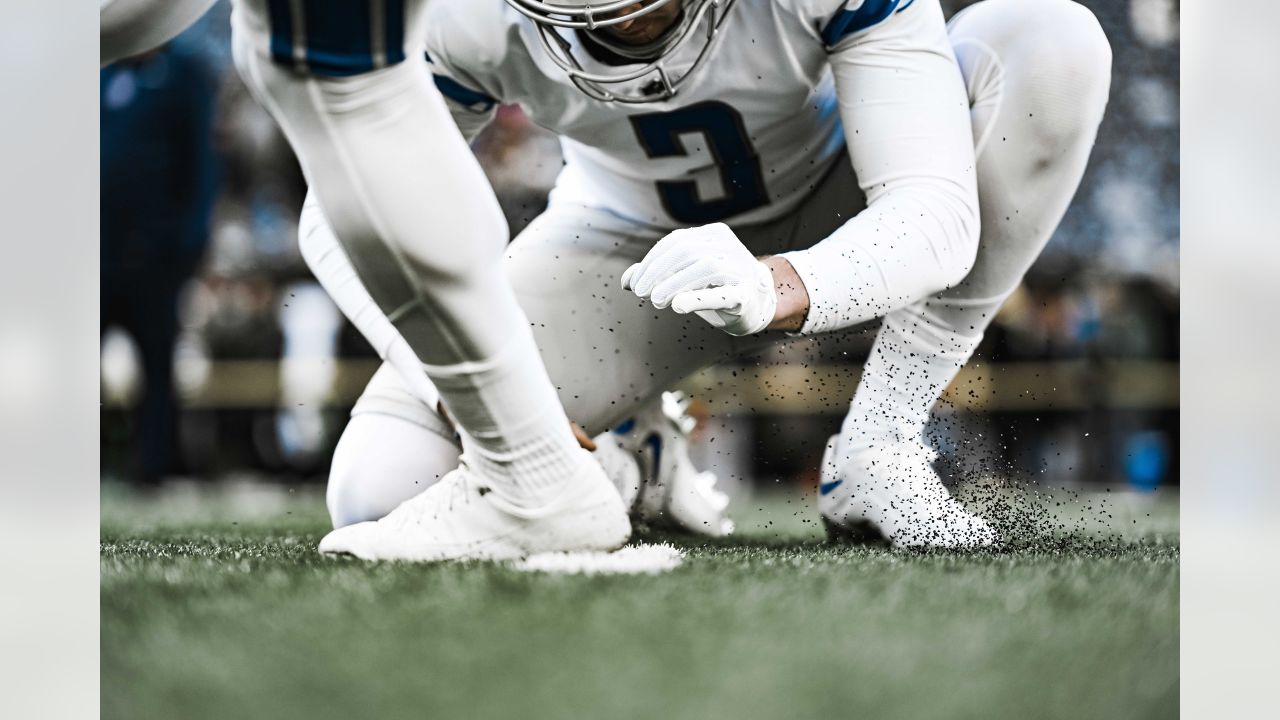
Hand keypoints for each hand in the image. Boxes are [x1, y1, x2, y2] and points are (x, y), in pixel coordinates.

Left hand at [621, 223, 776, 335]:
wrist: (757, 303)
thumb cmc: (715, 286)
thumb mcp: (686, 275)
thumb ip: (657, 274)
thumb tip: (626, 281)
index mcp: (714, 234)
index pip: (675, 241)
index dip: (651, 261)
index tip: (635, 283)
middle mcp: (729, 246)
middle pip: (686, 251)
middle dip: (659, 272)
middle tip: (643, 293)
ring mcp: (741, 269)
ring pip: (705, 267)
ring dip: (673, 284)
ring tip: (656, 301)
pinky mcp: (747, 294)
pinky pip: (723, 293)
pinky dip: (698, 298)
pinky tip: (678, 306)